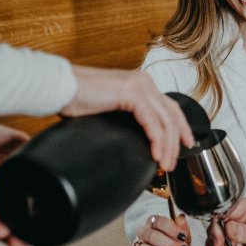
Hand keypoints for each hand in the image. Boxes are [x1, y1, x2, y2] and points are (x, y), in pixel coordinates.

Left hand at [0, 118, 29, 245]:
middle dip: (10, 238)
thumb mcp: (12, 141)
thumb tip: (54, 159)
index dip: (27, 226)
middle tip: (20, 244)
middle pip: (0, 226)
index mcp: (3, 188)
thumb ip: (31, 153)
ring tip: (4, 231)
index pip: (18, 213)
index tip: (38, 233)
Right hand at [62, 66, 193, 170]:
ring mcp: (138, 85)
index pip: (169, 106)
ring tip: (165, 164)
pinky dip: (156, 139)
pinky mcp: (130, 93)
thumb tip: (134, 138)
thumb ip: (125, 118)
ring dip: (168, 145)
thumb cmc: (76, 99)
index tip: (186, 143)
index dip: (181, 126)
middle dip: (178, 140)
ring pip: (165, 120)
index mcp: (140, 83)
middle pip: (172, 114)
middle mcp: (143, 81)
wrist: (58, 88)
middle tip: (177, 160)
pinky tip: (156, 153)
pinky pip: (151, 121)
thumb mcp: (109, 110)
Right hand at [125, 213, 191, 245]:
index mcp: (154, 223)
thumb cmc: (178, 243)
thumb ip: (182, 226)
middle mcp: (144, 234)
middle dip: (168, 244)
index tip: (182, 237)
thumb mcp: (184, 235)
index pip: (158, 221)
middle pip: (150, 235)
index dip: (171, 229)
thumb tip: (180, 218)